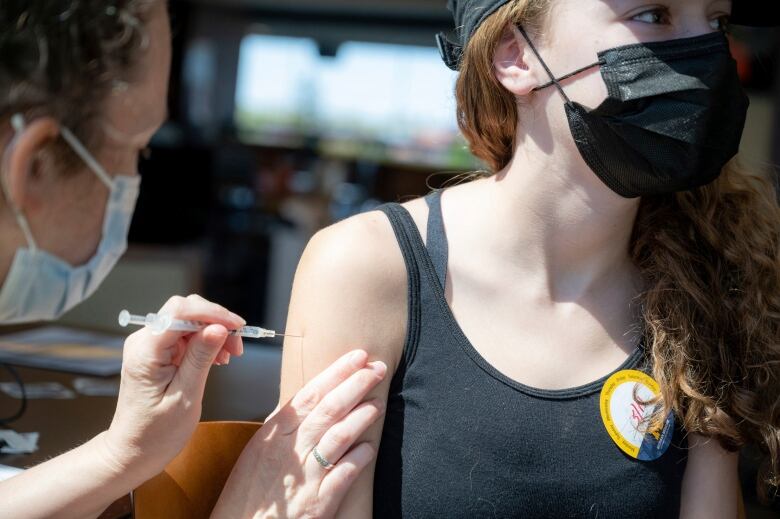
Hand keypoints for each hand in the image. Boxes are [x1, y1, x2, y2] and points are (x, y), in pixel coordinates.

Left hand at [100, 294, 245, 479]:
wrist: (133, 451)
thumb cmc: (156, 433)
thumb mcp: (185, 397)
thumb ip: (200, 358)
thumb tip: (218, 328)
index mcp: (146, 351)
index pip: (180, 311)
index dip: (213, 313)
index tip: (238, 327)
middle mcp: (143, 341)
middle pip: (185, 310)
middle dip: (215, 322)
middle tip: (237, 346)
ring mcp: (149, 346)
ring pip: (188, 321)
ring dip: (213, 333)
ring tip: (229, 356)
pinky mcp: (156, 353)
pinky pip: (184, 335)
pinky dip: (204, 342)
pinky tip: (216, 359)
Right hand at [212, 350, 386, 518]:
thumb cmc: (245, 496)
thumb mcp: (256, 452)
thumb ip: (281, 428)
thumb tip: (303, 402)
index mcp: (273, 435)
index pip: (309, 394)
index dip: (336, 372)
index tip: (356, 357)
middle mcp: (289, 451)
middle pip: (328, 409)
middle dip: (355, 384)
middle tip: (376, 369)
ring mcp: (305, 477)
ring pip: (339, 436)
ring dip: (362, 416)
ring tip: (378, 402)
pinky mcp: (318, 504)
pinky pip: (344, 474)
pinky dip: (359, 457)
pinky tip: (371, 447)